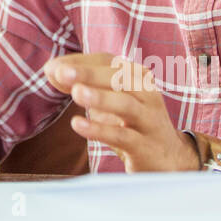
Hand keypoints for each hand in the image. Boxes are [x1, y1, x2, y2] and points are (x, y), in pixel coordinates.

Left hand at [43, 53, 200, 171]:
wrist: (169, 159)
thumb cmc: (131, 123)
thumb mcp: (108, 100)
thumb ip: (81, 83)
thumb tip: (51, 70)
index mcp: (136, 77)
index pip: (107, 62)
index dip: (81, 63)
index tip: (54, 67)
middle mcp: (146, 94)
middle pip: (118, 78)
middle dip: (88, 74)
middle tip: (61, 72)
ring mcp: (148, 120)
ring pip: (125, 104)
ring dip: (100, 97)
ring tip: (75, 93)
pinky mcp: (145, 146)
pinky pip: (123, 136)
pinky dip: (100, 129)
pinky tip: (77, 124)